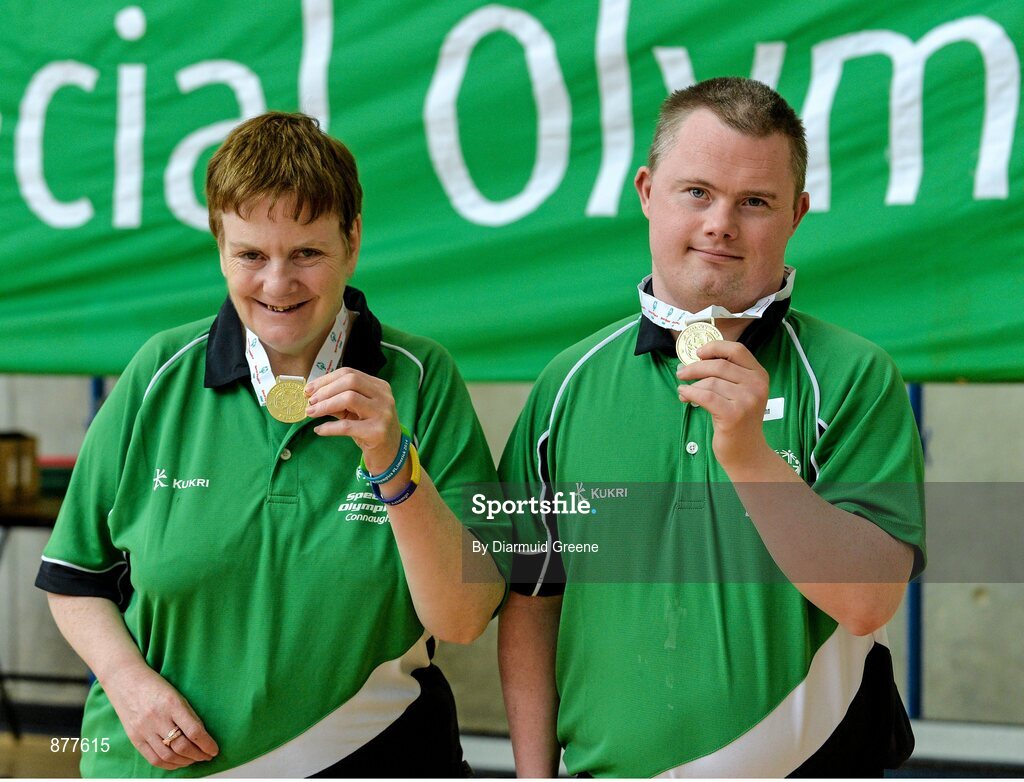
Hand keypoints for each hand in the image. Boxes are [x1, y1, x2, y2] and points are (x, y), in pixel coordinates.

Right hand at [104, 663, 218, 769]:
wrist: (125, 680)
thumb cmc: (155, 685)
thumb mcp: (176, 695)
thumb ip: (187, 714)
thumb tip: (201, 736)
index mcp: (172, 704)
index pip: (194, 731)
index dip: (207, 744)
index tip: (214, 750)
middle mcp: (158, 719)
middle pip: (182, 746)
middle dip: (198, 755)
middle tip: (207, 756)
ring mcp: (144, 730)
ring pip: (168, 756)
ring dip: (185, 762)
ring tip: (194, 759)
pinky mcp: (135, 738)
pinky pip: (153, 759)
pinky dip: (168, 765)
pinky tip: (177, 763)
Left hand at [304, 368, 402, 473]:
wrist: (390, 454)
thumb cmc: (371, 430)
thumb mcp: (356, 412)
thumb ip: (339, 402)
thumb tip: (314, 396)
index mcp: (379, 387)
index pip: (350, 373)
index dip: (326, 379)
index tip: (309, 389)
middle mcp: (384, 397)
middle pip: (350, 381)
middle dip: (325, 390)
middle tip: (310, 401)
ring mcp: (383, 414)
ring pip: (349, 398)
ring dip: (326, 405)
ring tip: (311, 413)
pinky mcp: (377, 432)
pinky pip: (347, 426)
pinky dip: (329, 427)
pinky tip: (319, 430)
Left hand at [675, 340, 772, 470]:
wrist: (747, 452)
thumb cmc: (738, 420)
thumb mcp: (740, 393)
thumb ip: (727, 375)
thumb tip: (696, 359)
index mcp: (759, 375)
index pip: (737, 350)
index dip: (715, 347)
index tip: (698, 353)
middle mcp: (757, 385)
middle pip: (719, 365)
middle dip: (695, 367)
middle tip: (681, 373)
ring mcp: (747, 400)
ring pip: (710, 382)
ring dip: (692, 385)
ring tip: (684, 392)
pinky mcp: (734, 414)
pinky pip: (705, 396)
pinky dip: (690, 393)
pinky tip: (683, 396)